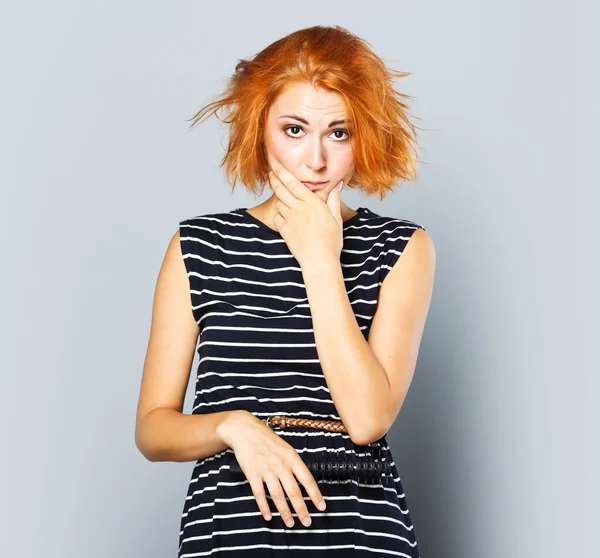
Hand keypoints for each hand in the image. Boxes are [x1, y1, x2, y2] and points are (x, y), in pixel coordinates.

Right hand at [218, 411, 326, 527]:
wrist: (246, 430)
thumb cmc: (267, 439)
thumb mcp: (285, 447)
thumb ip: (294, 464)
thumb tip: (304, 482)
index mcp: (291, 457)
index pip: (307, 479)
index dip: (315, 495)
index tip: (321, 507)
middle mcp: (281, 464)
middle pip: (294, 491)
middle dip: (301, 509)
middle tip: (306, 522)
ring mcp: (266, 469)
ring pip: (278, 495)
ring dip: (285, 512)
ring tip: (290, 523)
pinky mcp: (252, 473)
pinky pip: (260, 494)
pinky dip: (264, 507)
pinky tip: (268, 516)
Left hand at [268, 161, 343, 269]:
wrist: (319, 261)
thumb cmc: (331, 241)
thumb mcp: (336, 219)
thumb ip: (334, 201)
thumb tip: (337, 187)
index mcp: (312, 203)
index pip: (294, 183)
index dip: (283, 172)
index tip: (276, 165)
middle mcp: (299, 208)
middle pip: (281, 190)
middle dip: (275, 179)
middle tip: (271, 174)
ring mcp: (290, 219)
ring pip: (279, 204)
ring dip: (280, 200)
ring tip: (285, 201)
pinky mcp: (284, 230)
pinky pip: (276, 218)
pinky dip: (279, 216)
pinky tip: (285, 218)